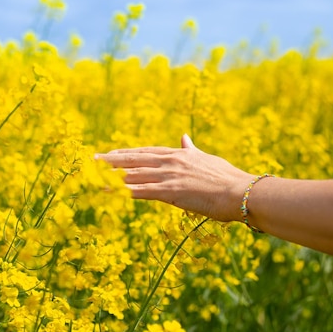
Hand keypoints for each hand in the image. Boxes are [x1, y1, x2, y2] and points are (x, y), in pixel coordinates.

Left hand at [95, 134, 253, 221]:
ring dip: (112, 177)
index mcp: (179, 154)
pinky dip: (124, 192)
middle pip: (134, 159)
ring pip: (134, 175)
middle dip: (111, 160)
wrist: (241, 191)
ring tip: (93, 178)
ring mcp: (170, 175)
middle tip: (92, 160)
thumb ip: (192, 149)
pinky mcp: (171, 192)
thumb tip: (184, 138)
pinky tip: (110, 193)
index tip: (110, 153)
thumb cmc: (227, 178)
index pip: (145, 151)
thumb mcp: (207, 159)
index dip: (126, 153)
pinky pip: (142, 191)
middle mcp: (171, 161)